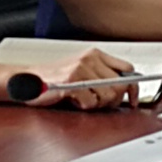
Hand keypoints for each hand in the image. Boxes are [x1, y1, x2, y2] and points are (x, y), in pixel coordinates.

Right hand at [12, 46, 137, 106]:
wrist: (27, 80)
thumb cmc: (54, 80)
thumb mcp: (82, 71)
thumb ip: (103, 76)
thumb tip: (127, 90)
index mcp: (95, 54)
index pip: (128, 69)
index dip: (134, 87)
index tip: (133, 99)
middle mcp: (90, 59)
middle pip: (120, 85)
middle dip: (113, 100)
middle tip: (98, 102)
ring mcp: (81, 69)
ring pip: (108, 95)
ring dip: (97, 104)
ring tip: (83, 100)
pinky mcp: (72, 82)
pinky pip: (91, 102)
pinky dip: (84, 106)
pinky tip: (74, 100)